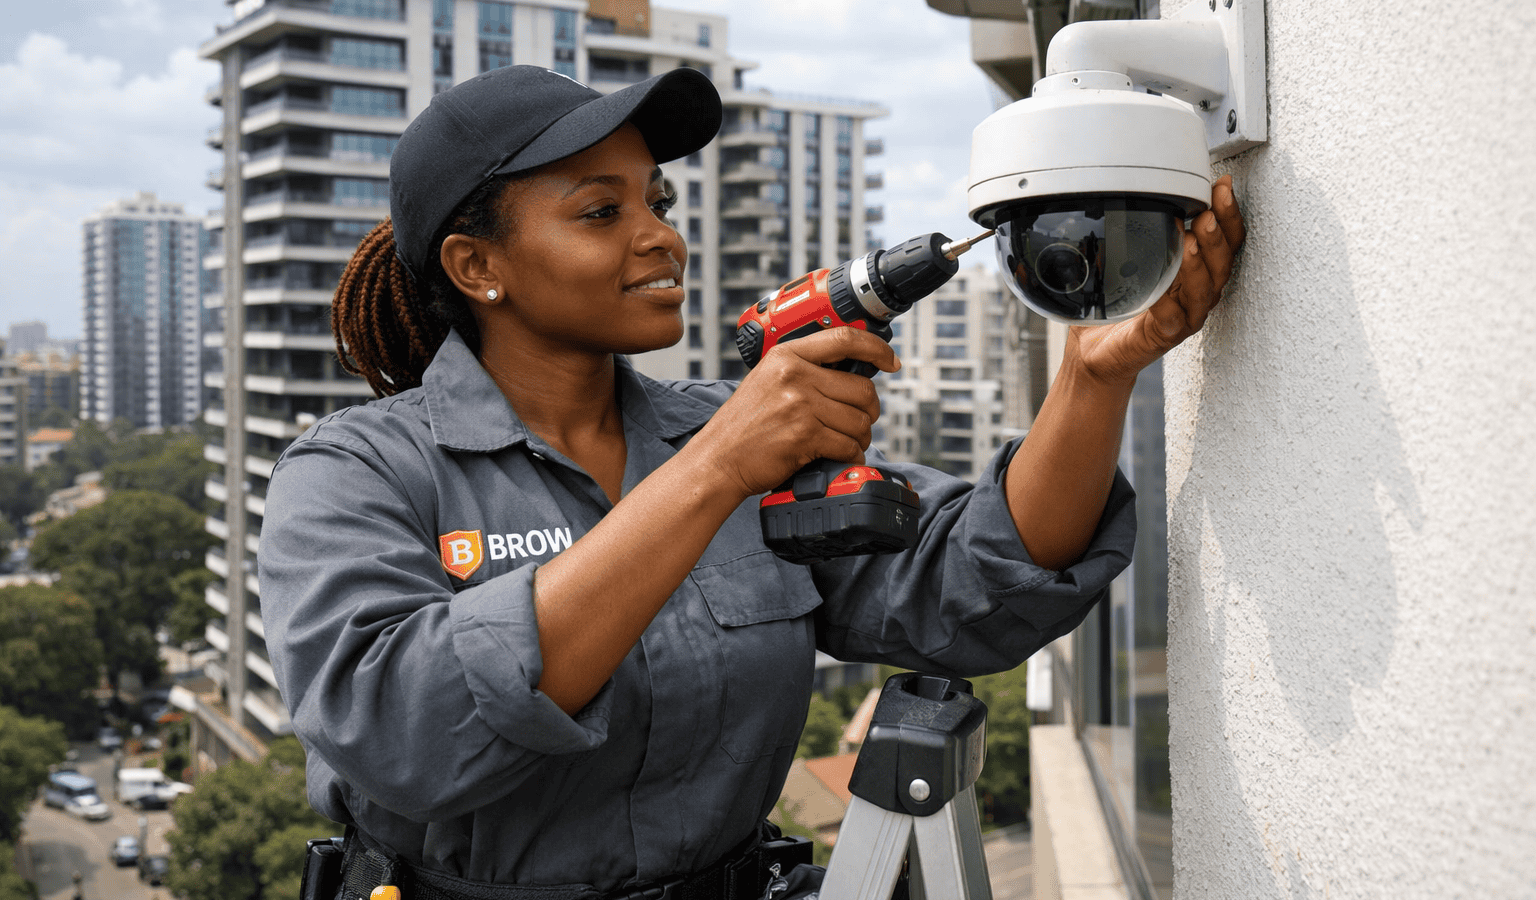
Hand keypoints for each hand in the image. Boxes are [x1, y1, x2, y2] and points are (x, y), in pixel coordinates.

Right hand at [691, 327, 899, 498]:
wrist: (718, 459)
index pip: (844, 338)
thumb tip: (849, 373)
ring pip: (859, 421)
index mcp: (786, 356)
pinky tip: (838, 456)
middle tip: (860, 421)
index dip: (876, 348)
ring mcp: (800, 405)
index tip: (890, 360)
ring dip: (860, 437)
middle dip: (869, 411)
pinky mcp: (804, 436)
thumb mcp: (767, 381)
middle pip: (862, 389)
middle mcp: (794, 376)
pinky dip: (850, 455)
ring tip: (845, 442)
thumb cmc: (743, 426)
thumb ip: (802, 371)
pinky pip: (848, 445)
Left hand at [1069, 175, 1245, 384]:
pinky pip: (1173, 314)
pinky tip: (1162, 281)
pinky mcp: (1166, 334)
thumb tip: (1135, 190)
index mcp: (1197, 270)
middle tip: (1209, 209)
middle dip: (1219, 233)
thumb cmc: (1119, 301)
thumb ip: (1142, 230)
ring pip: (1205, 288)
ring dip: (1200, 261)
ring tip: (1192, 239)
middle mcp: (1198, 292)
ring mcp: (1186, 314)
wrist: (1095, 348)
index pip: (1225, 239)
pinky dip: (1168, 296)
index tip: (1222, 186)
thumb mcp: (1130, 258)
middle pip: (1223, 261)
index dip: (1228, 213)